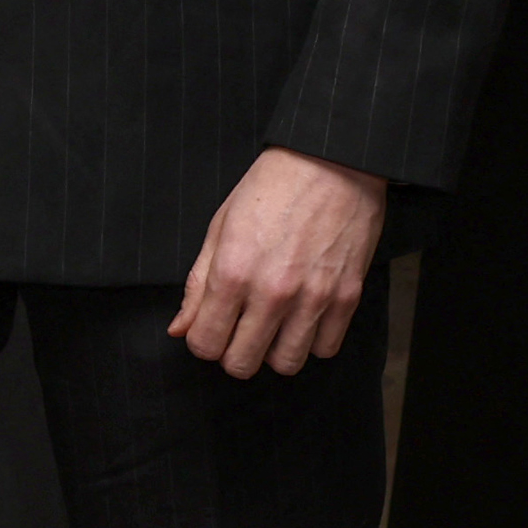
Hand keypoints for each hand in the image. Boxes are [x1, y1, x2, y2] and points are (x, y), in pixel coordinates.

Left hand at [172, 149, 387, 377]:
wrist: (331, 163)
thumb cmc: (270, 189)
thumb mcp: (219, 229)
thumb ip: (197, 285)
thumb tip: (179, 329)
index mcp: (232, 273)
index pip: (204, 344)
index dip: (202, 341)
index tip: (210, 330)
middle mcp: (272, 293)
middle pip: (241, 364)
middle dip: (232, 354)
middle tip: (238, 333)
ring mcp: (313, 298)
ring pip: (285, 364)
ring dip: (273, 352)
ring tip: (272, 328)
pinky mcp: (348, 297)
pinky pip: (326, 349)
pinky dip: (312, 342)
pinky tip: (303, 320)